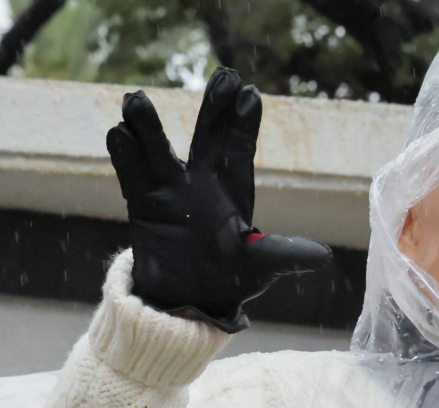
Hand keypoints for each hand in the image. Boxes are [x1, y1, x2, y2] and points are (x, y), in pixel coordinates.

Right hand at [107, 68, 332, 332]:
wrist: (188, 301)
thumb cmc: (229, 279)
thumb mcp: (259, 267)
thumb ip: (283, 256)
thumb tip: (322, 257)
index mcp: (233, 191)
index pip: (239, 151)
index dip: (243, 125)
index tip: (249, 94)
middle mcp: (202, 183)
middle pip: (207, 140)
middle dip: (214, 111)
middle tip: (223, 74)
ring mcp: (170, 191)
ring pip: (158, 152)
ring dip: (148, 127)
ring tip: (135, 99)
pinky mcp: (143, 205)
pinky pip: (132, 177)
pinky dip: (125, 155)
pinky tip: (117, 131)